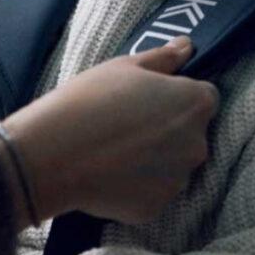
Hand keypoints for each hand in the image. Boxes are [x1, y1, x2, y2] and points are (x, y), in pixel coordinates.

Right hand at [0, 38, 218, 224]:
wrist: (52, 155)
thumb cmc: (87, 101)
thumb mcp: (122, 67)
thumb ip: (162, 58)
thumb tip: (186, 47)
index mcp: (194, 103)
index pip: (203, 97)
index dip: (175, 96)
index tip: (147, 100)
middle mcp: (197, 144)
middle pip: (190, 134)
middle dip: (167, 129)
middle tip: (126, 124)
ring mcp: (178, 180)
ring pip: (172, 165)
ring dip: (153, 159)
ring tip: (113, 150)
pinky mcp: (156, 207)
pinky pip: (151, 192)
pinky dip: (136, 185)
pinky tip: (108, 173)